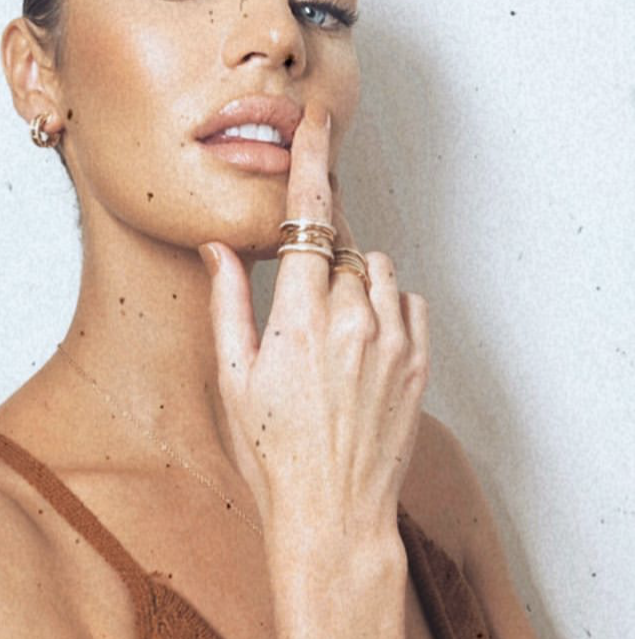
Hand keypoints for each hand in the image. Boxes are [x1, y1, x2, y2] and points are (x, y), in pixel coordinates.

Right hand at [198, 98, 429, 543]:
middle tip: (298, 311)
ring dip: (352, 282)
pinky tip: (361, 346)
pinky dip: (386, 307)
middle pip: (341, 246)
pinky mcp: (419, 363)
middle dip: (317, 260)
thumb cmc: (273, 455)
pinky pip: (408, 301)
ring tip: (329, 338)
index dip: (312, 164)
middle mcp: (353, 320)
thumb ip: (227, 304)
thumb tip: (219, 248)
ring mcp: (393, 341)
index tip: (318, 124)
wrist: (333, 515)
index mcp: (299, 319)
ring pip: (376, 270)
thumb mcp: (233, 379)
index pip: (308, 218)